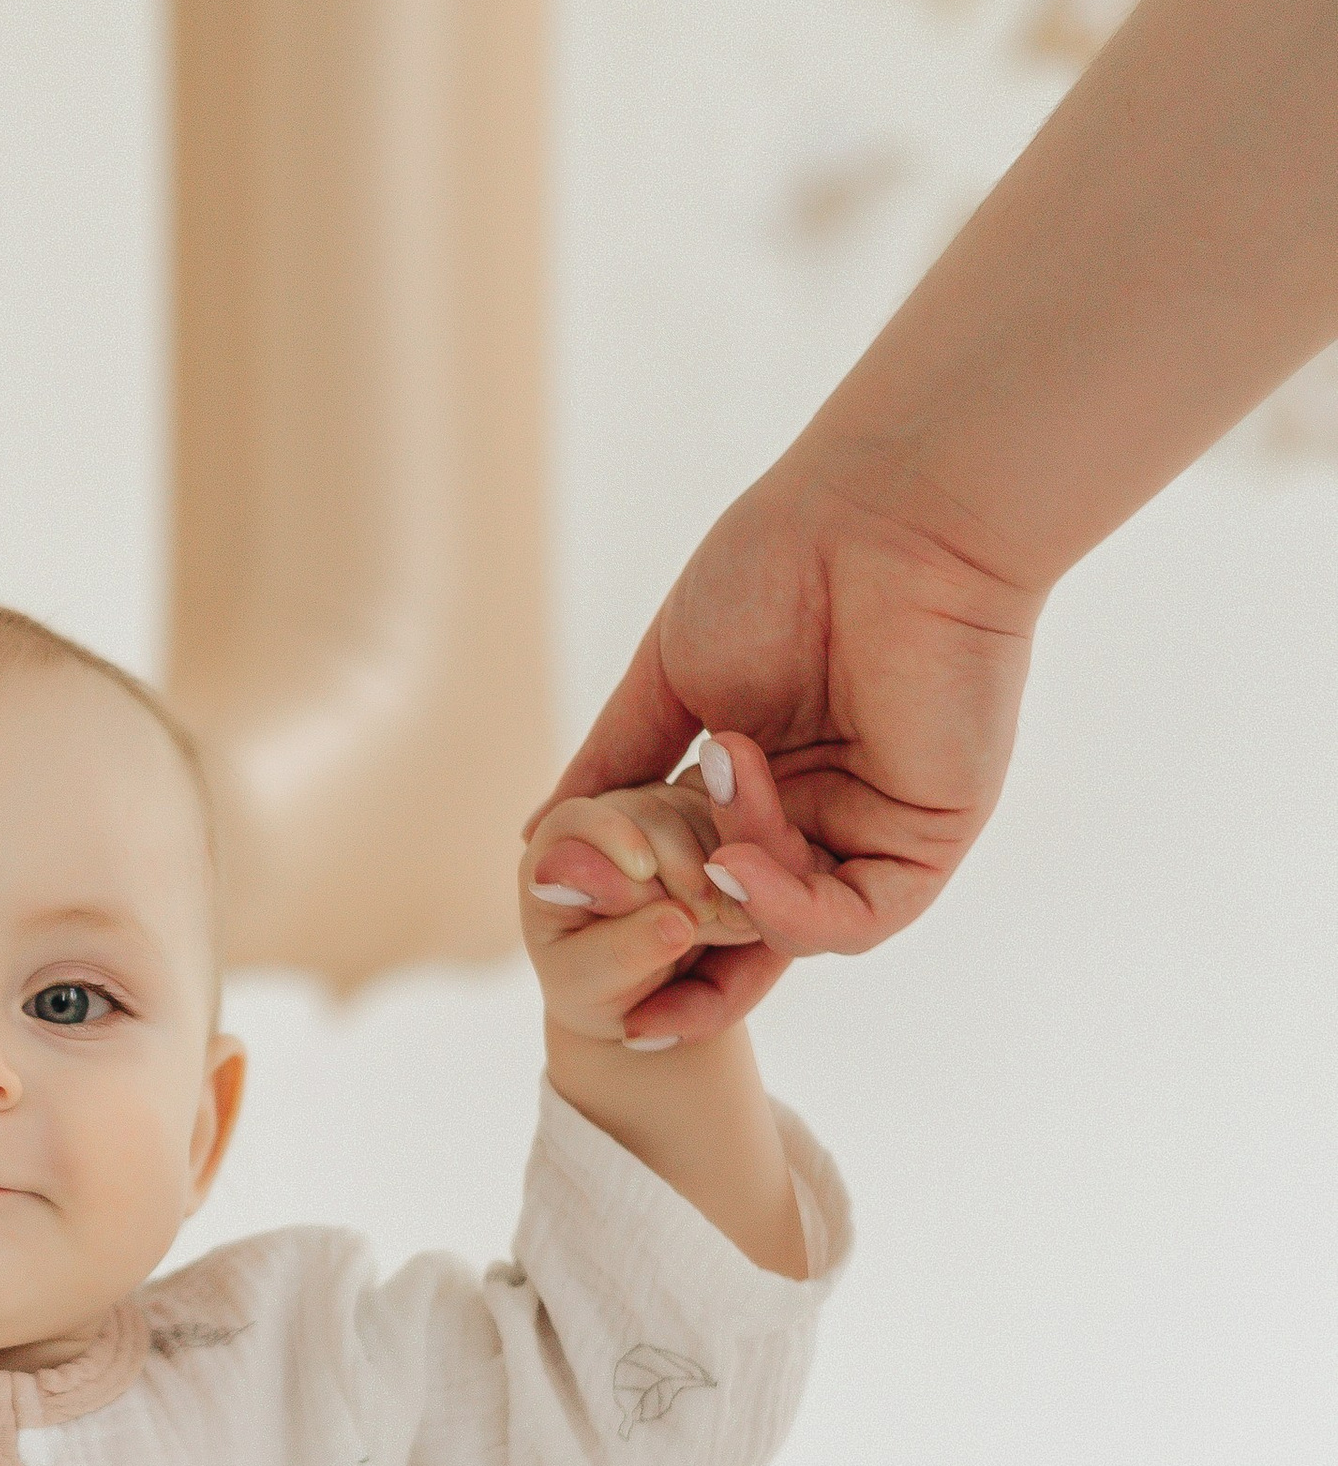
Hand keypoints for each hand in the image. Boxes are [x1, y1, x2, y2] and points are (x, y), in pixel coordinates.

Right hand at [532, 447, 1042, 1035]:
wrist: (883, 513)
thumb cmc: (779, 567)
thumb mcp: (672, 682)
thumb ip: (613, 767)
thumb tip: (538, 839)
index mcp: (762, 784)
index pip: (695, 884)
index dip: (640, 925)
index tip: (568, 934)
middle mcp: (821, 817)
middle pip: (738, 926)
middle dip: (674, 952)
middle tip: (611, 945)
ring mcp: (874, 832)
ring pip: (789, 926)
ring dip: (725, 898)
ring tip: (696, 838)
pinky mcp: (927, 839)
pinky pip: (855, 919)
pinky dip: (786, 910)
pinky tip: (732, 865)